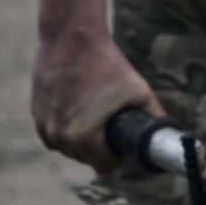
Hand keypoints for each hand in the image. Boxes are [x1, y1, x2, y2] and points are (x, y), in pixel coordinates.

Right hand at [32, 28, 162, 172]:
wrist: (70, 37)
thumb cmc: (107, 65)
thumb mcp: (140, 93)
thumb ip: (156, 118)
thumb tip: (169, 134)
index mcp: (83, 137)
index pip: (104, 167)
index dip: (119, 158)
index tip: (124, 143)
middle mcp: (58, 135)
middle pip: (85, 159)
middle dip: (101, 149)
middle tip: (113, 127)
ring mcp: (43, 124)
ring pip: (66, 148)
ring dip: (81, 141)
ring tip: (96, 119)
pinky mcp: (35, 112)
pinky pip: (52, 134)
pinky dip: (65, 130)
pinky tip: (78, 114)